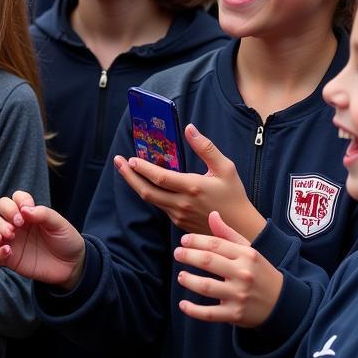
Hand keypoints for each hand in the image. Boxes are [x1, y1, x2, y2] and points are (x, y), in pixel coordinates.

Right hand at [0, 190, 85, 289]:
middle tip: (18, 224)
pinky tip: (7, 251)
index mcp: (30, 214)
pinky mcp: (11, 259)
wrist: (72, 266)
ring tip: (10, 235)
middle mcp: (19, 225)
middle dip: (6, 212)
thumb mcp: (60, 224)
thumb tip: (24, 210)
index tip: (25, 210)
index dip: (18, 201)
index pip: (15, 198)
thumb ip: (43, 214)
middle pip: (1, 209)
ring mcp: (14, 241)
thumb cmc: (66, 240)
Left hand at [116, 123, 266, 238]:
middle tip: (117, 161)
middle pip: (147, 191)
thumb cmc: (234, 196)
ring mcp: (178, 215)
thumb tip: (189, 128)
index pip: (160, 178)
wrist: (241, 229)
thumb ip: (206, 148)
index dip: (143, 168)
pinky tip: (144, 182)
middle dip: (129, 176)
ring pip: (150, 200)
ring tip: (125, 169)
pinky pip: (159, 206)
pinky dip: (148, 193)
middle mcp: (182, 204)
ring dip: (135, 184)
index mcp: (192, 188)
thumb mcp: (225, 168)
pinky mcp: (179, 222)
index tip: (130, 158)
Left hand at [174, 211, 283, 327]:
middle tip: (177, 253)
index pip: (215, 244)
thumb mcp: (249, 250)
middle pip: (208, 261)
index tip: (183, 240)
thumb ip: (228, 233)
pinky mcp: (236, 314)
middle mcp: (243, 274)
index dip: (196, 240)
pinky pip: (210, 313)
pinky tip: (182, 305)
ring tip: (181, 276)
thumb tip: (212, 213)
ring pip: (206, 286)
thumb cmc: (260, 272)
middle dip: (188, 256)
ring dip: (189, 280)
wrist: (283, 303)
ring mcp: (239, 295)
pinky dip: (194, 311)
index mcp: (246, 255)